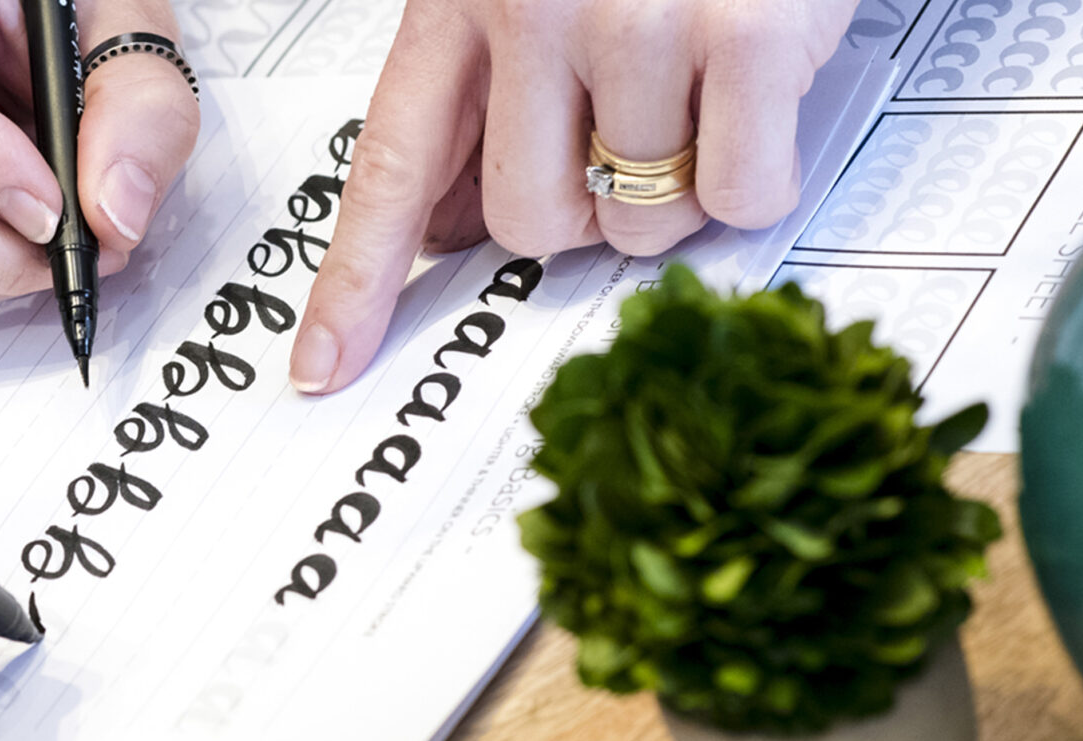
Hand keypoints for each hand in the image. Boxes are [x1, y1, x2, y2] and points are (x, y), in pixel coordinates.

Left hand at [288, 0, 854, 392]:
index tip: (323, 362)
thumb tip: (449, 230)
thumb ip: (486, 94)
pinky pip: (739, 193)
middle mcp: (537, 3)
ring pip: (639, 220)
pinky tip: (759, 95)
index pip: (391, 166)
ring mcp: (642, 18)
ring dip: (681, 191)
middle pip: (528, 221)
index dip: (356, 280)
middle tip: (630, 142)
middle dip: (588, 213)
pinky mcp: (748, 33)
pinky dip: (757, 174)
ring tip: (703, 92)